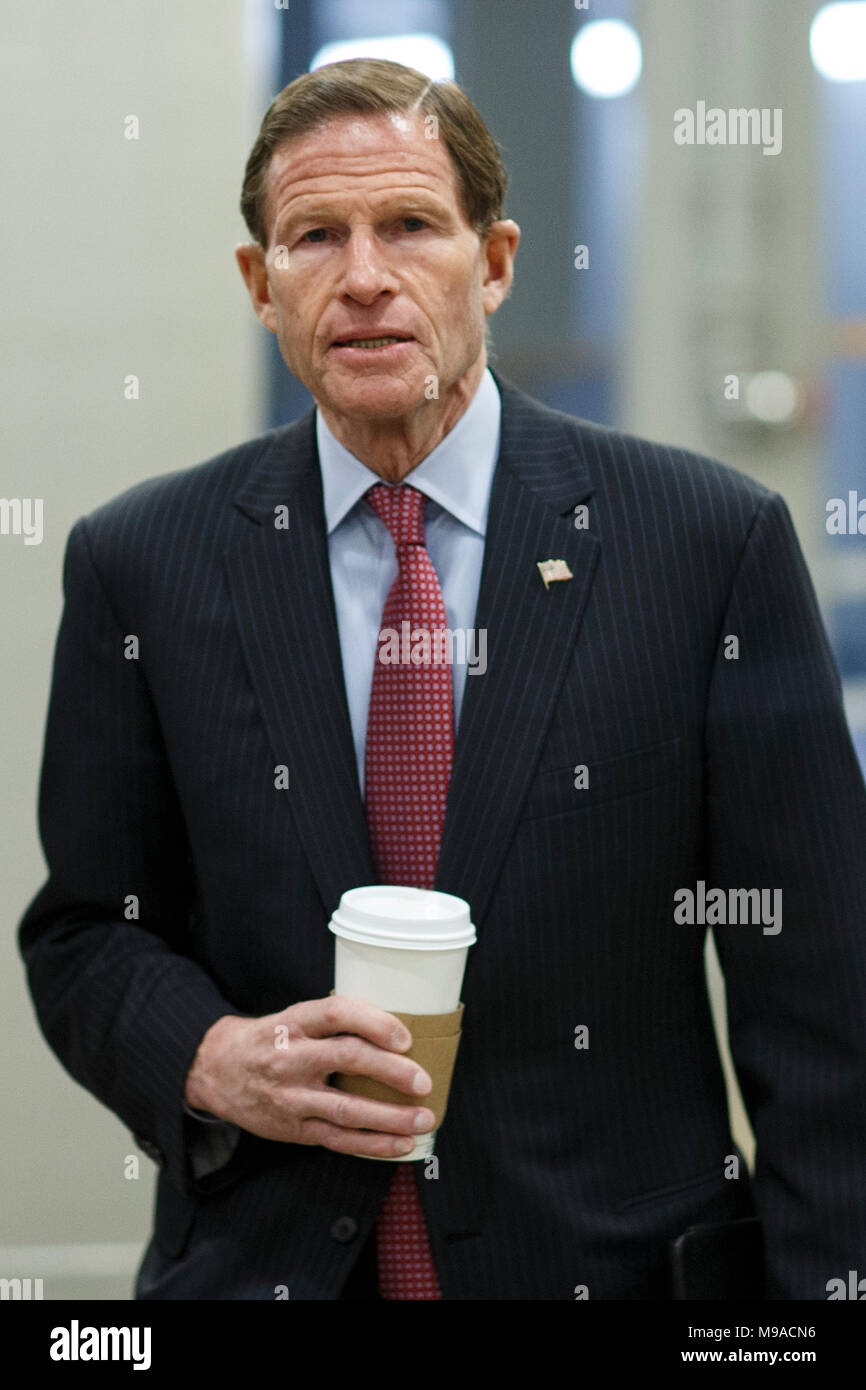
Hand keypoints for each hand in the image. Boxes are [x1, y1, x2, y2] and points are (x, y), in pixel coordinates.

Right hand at [184, 996, 435, 1158]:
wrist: (217, 1071)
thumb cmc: (270, 1039)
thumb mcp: (293, 1017)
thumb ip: (333, 1022)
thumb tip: (397, 1028)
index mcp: (294, 1022)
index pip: (337, 1013)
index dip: (375, 1022)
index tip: (405, 1036)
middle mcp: (291, 1058)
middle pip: (348, 1059)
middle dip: (392, 1071)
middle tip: (424, 1081)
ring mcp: (291, 1097)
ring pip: (347, 1109)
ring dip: (391, 1117)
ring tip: (424, 1119)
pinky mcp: (293, 1128)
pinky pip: (338, 1139)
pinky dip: (373, 1144)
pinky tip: (402, 1144)